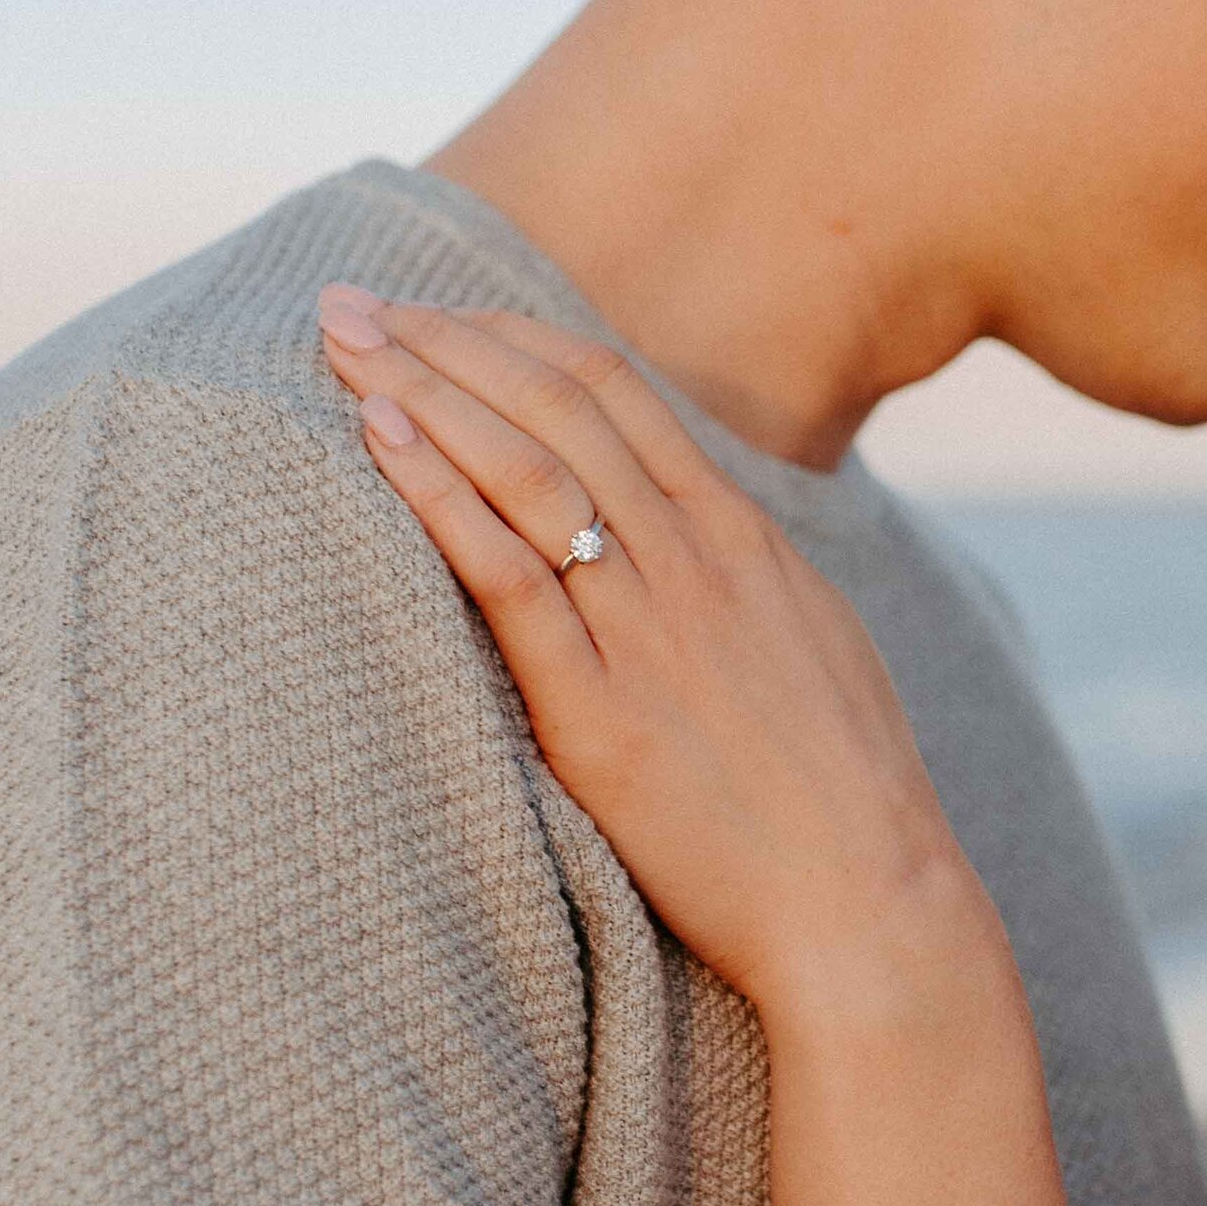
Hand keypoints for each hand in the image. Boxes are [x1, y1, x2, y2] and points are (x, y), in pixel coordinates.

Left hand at [316, 291, 995, 1018]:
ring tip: (337, 344)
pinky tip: (379, 441)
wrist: (869, 904)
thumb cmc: (844, 798)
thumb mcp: (810, 646)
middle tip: (349, 301)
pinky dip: (437, 495)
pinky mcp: (602, 713)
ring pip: (522, 467)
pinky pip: (507, 575)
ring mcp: (649, 630)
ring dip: (420, 389)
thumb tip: (694, 542)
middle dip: (441, 339)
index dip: (513, 339)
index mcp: (744, 538)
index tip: (437, 315)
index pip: (614, 391)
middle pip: (552, 406)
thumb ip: (743, 580)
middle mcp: (695, 560)